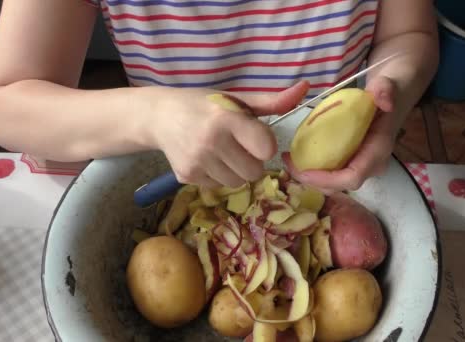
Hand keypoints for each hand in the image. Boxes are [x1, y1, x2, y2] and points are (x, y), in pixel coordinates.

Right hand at [152, 81, 308, 188]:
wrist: (159, 116)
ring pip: (237, 183)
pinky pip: (217, 186)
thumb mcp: (235, 99)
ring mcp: (197, 162)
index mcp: (226, 119)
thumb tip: (305, 88)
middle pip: (254, 172)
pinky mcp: (186, 176)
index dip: (265, 144)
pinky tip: (205, 159)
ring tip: (221, 152)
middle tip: (237, 145)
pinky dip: (216, 176)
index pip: (266, 148)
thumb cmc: (203, 105)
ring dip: (235, 170)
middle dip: (251, 161)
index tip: (254, 136)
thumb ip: (271, 101)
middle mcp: (211, 142)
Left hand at [282, 76, 398, 193]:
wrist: (393, 95)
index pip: (352, 177)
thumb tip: (383, 100)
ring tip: (288, 160)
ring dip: (310, 177)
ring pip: (334, 183)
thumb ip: (385, 89)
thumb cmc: (389, 91)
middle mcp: (372, 164)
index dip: (327, 180)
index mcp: (378, 150)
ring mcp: (362, 165)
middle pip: (339, 185)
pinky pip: (332, 173)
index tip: (303, 171)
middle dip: (312, 181)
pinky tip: (297, 156)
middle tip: (287, 163)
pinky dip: (314, 170)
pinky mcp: (353, 161)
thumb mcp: (387, 85)